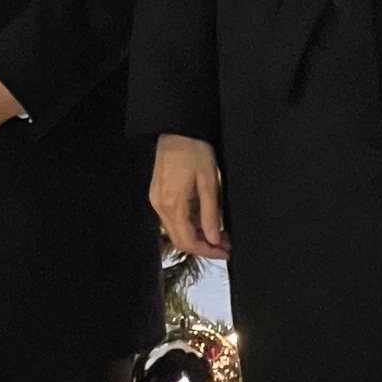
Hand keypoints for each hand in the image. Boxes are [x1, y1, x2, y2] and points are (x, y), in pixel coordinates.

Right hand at [151, 135, 230, 258]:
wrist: (178, 129)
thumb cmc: (196, 150)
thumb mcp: (209, 181)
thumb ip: (210, 213)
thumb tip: (214, 239)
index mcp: (172, 204)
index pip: (188, 241)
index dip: (207, 251)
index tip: (226, 252)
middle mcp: (159, 206)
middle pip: (180, 240)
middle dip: (203, 246)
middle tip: (225, 245)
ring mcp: (156, 201)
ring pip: (176, 230)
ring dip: (196, 236)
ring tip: (219, 233)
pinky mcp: (157, 195)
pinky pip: (172, 219)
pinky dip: (188, 224)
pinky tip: (204, 220)